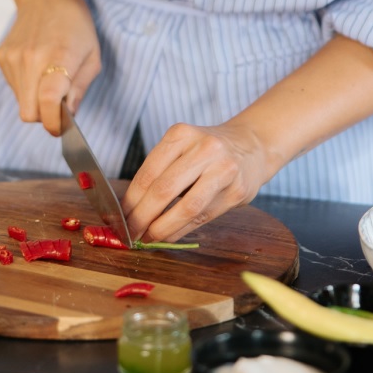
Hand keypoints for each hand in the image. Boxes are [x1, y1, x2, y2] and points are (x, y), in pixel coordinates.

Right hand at [0, 0, 100, 136]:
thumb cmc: (74, 24)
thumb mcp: (92, 56)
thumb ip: (80, 89)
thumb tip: (68, 116)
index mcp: (58, 57)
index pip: (48, 102)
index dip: (53, 123)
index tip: (59, 127)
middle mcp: (30, 59)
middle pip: (29, 113)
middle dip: (44, 115)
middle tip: (59, 103)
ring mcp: (12, 58)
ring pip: (21, 102)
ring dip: (35, 99)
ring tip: (49, 75)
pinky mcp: (2, 57)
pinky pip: (14, 87)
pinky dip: (27, 86)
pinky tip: (37, 66)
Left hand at [121, 119, 273, 242]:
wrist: (252, 145)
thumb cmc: (207, 151)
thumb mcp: (182, 147)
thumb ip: (160, 172)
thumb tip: (131, 208)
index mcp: (181, 135)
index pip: (149, 172)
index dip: (131, 200)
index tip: (120, 217)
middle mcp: (203, 148)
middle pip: (164, 190)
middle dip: (143, 216)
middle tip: (131, 232)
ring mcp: (223, 169)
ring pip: (186, 207)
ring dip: (163, 228)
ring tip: (149, 238)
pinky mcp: (237, 190)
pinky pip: (203, 216)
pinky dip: (182, 229)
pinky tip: (170, 235)